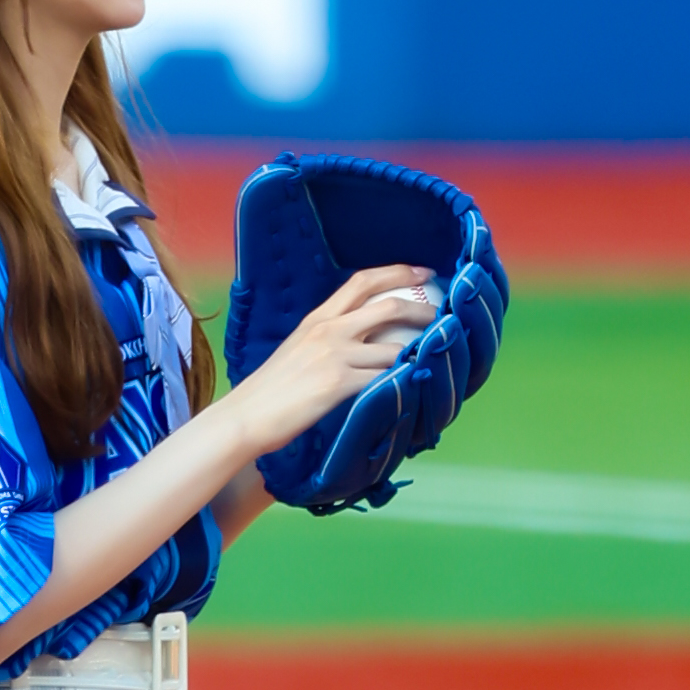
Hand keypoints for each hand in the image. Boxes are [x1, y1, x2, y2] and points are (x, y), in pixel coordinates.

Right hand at [225, 264, 437, 462]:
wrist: (246, 416)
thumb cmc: (270, 391)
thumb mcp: (297, 350)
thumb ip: (327, 340)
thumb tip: (358, 342)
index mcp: (318, 319)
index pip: (361, 281)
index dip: (397, 272)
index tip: (422, 273)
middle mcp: (329, 330)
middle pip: (386, 305)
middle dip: (422, 308)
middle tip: (443, 313)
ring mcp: (335, 357)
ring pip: (393, 347)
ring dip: (420, 352)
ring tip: (436, 358)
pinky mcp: (339, 385)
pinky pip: (384, 378)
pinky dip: (404, 380)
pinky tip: (417, 385)